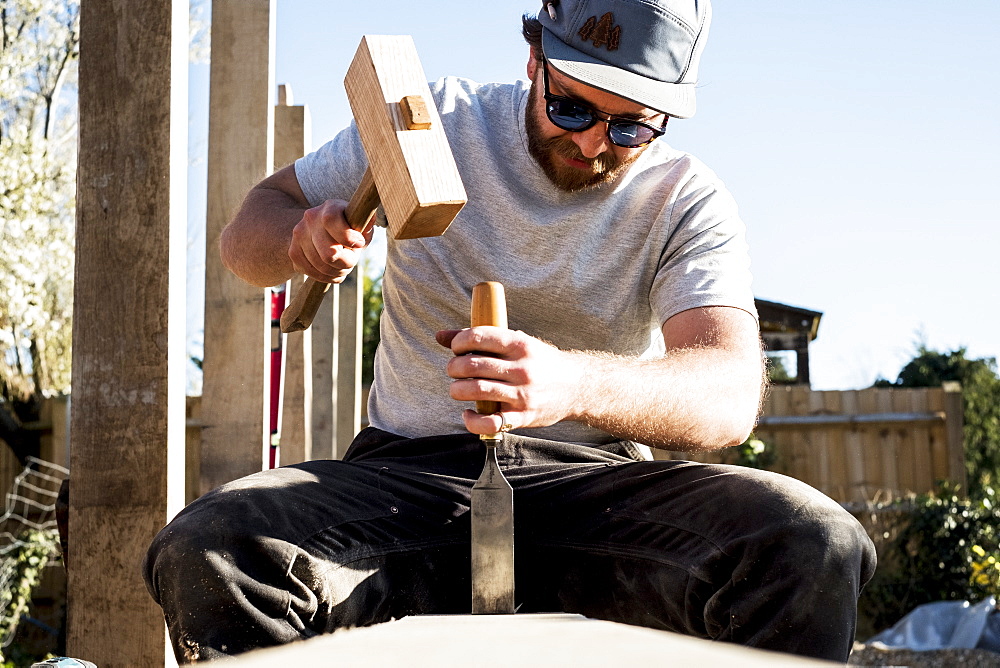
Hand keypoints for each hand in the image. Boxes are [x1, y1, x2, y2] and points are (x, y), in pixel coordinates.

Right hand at [287, 199, 372, 282]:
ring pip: (321, 267)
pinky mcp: (293, 252)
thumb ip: (366, 223)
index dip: (348, 238)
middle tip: (352, 260)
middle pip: (328, 253)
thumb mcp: (360, 223)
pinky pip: (312, 273)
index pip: (331, 221)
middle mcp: (310, 219)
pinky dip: (326, 277)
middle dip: (346, 262)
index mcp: (329, 208)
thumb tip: (369, 221)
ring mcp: (299, 236)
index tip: (359, 244)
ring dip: (338, 272)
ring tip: (343, 265)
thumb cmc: (349, 228)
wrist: (321, 229)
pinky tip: (333, 270)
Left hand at [436, 326, 583, 434]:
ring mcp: (522, 394)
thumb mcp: (517, 343)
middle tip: (453, 370)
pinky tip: (467, 412)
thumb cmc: (540, 362)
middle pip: (473, 365)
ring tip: (458, 389)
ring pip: (477, 390)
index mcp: (520, 344)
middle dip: (454, 367)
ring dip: (457, 390)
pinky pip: (489, 422)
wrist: (576, 387)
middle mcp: (521, 368)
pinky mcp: (522, 417)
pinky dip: (471, 420)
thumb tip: (440, 336)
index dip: (459, 342)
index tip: (456, 348)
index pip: (479, 337)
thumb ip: (480, 339)